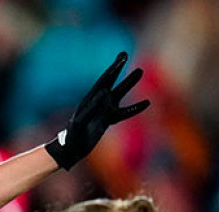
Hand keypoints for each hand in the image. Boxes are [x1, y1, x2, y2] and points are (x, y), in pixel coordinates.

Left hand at [45, 52, 149, 170]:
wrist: (71, 150)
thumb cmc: (73, 136)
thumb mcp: (81, 122)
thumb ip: (92, 107)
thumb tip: (105, 91)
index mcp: (90, 98)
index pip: (104, 80)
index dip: (113, 68)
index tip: (122, 57)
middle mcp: (98, 101)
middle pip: (111, 81)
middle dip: (118, 68)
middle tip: (125, 54)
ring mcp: (104, 110)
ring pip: (120, 93)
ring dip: (129, 83)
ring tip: (140, 71)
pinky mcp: (108, 120)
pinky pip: (124, 112)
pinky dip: (135, 108)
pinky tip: (147, 102)